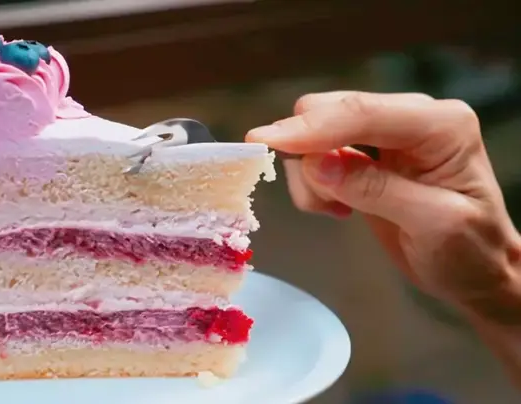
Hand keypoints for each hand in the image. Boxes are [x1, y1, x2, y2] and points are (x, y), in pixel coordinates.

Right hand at [246, 91, 520, 319]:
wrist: (473, 270)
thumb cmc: (468, 251)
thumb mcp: (434, 224)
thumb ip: (376, 190)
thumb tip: (315, 165)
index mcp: (441, 124)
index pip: (364, 113)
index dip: (312, 128)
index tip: (264, 142)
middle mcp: (410, 118)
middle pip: (330, 110)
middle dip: (309, 154)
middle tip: (323, 203)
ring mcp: (384, 133)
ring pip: (314, 133)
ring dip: (310, 176)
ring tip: (339, 210)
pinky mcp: (364, 153)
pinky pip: (315, 155)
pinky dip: (313, 184)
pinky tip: (340, 207)